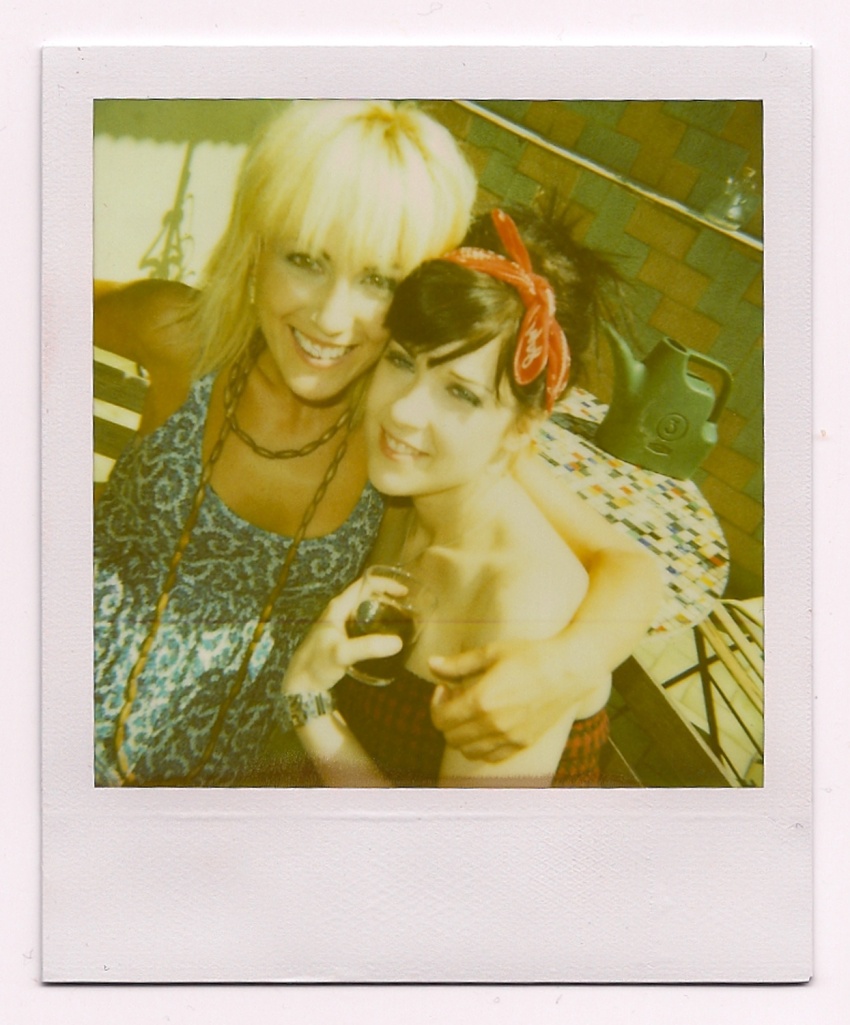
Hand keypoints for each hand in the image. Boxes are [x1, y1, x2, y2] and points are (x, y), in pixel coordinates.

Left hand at [283, 579, 402, 694]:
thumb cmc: (317, 664)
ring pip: (365, 608)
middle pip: (367, 594)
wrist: (300, 683)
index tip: (405, 592)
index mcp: (339, 606)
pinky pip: (363, 622)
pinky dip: (377, 622)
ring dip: (383, 609)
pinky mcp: (341, 636)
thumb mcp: (343, 653)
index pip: (365, 584)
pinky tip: (385, 635)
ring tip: (401, 619)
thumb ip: (368, 647)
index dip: (386, 584)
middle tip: (407, 608)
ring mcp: (339, 623)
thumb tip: (398, 642)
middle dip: (388, 596)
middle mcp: (339, 610)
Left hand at [428, 639, 609, 762]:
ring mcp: (509, 737)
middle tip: (457, 698)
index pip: (441, 719)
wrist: (569, 670)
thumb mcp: (491, 652)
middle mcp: (493, 724)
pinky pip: (491, 757)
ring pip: (468, 751)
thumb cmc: (531, 656)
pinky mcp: (523, 743)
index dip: (436, 703)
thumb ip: (458, 663)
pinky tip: (487, 726)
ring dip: (461, 734)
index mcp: (482, 700)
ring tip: (471, 713)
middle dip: (446, 718)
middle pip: (451, 737)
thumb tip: (431, 664)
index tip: (445, 688)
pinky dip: (481, 746)